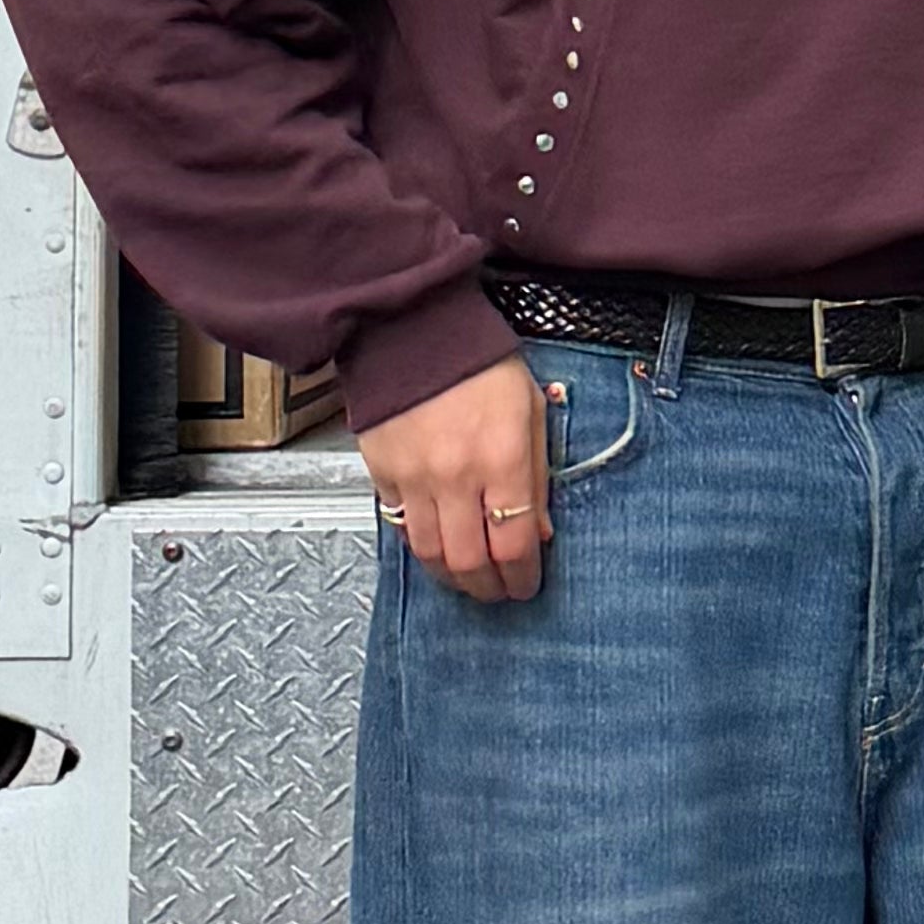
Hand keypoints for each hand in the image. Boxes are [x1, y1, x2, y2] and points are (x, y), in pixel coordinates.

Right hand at [358, 353, 551, 605]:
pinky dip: (420, 545)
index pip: (514, 544)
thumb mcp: (529, 412)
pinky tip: (436, 546)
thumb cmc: (478, 365)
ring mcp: (415, 477)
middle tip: (498, 593)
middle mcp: (456, 475)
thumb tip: (540, 531)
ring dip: (452, 577)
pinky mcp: (382, 473)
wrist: (415, 331)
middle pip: (470, 561)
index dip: (523, 576)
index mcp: (502, 458)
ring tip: (468, 579)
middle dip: (488, 588)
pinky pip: (401, 526)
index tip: (527, 584)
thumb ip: (536, 475)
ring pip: (431, 553)